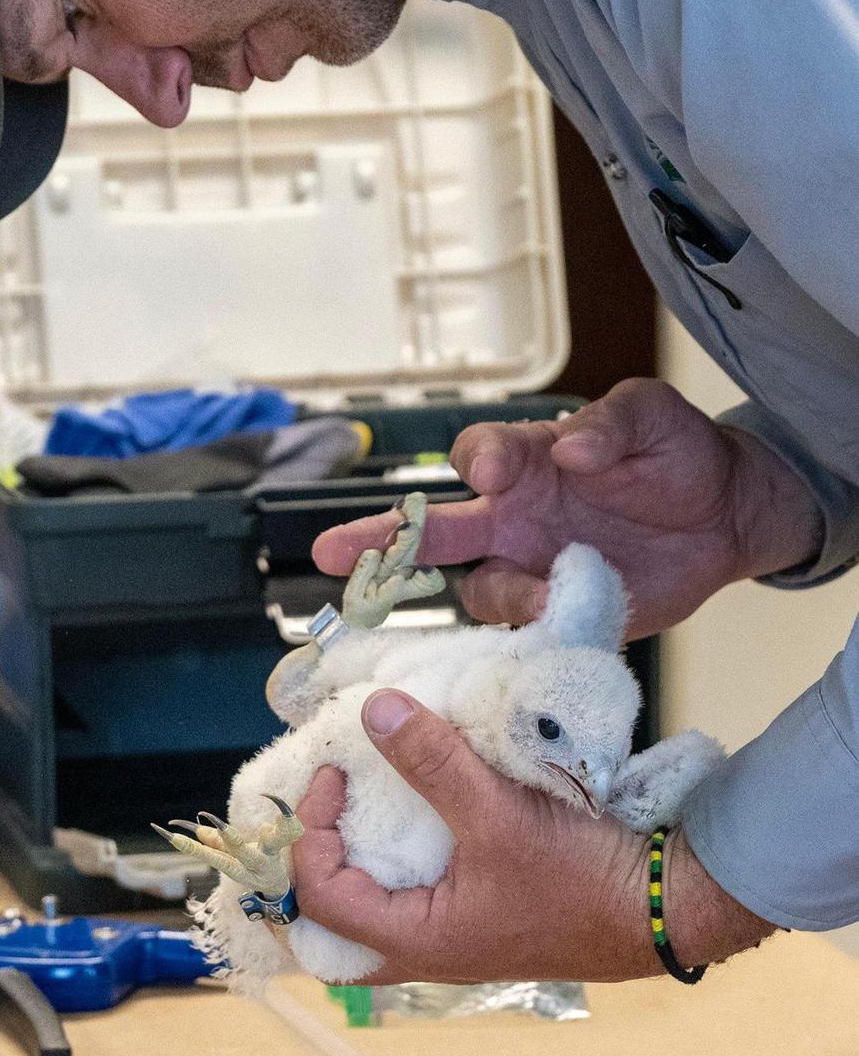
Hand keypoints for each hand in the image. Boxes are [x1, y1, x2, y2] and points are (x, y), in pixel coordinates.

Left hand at [292, 691, 773, 982]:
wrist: (662, 905)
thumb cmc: (579, 876)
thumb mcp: (500, 814)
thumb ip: (434, 762)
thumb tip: (375, 710)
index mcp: (416, 939)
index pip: (320, 896)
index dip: (311, 831)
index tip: (334, 774)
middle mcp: (426, 946)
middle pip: (335, 918)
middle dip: (317, 856)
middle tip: (327, 797)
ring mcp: (455, 931)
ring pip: (376, 903)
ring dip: (359, 851)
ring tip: (358, 795)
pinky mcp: (482, 908)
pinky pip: (418, 886)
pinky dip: (400, 847)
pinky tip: (414, 802)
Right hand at [313, 379, 821, 637]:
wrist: (725, 515)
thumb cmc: (675, 451)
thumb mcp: (651, 416)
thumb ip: (611, 424)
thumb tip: (570, 448)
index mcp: (528, 459)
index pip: (478, 453)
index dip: (477, 461)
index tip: (490, 472)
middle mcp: (514, 515)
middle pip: (430, 530)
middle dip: (379, 541)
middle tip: (330, 554)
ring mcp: (532, 567)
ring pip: (478, 591)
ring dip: (502, 596)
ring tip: (546, 598)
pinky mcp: (562, 614)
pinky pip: (526, 636)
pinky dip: (532, 639)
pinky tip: (555, 636)